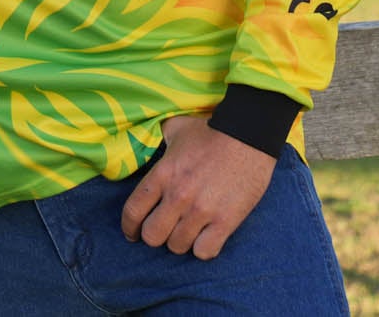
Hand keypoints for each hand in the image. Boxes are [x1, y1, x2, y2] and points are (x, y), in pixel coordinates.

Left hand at [120, 115, 275, 260]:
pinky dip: (203, 248)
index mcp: (162, 174)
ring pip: (177, 247)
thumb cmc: (212, 129)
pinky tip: (206, 237)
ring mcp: (201, 211)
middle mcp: (178, 196)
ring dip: (180, 242)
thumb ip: (160, 137)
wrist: (249, 135)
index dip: (129, 227)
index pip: (133, 212)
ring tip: (188, 231)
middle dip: (156, 236)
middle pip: (152, 236)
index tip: (133, 233)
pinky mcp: (225, 221)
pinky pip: (204, 252)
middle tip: (165, 230)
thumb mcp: (177, 128)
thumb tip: (150, 136)